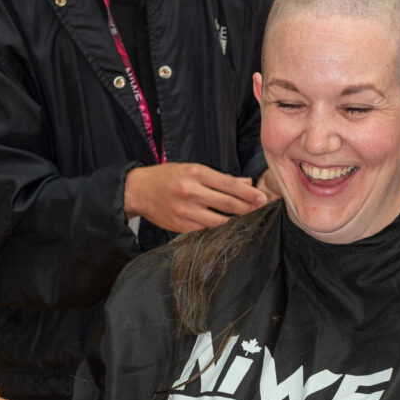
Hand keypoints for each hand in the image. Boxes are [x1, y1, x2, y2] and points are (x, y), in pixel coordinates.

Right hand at [124, 163, 268, 232]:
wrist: (137, 191)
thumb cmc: (167, 177)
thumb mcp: (192, 169)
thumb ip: (220, 178)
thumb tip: (246, 183)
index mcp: (196, 174)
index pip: (229, 185)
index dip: (249, 194)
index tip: (262, 198)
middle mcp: (191, 192)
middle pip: (228, 204)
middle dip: (248, 208)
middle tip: (261, 209)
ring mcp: (185, 211)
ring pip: (219, 221)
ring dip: (235, 221)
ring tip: (246, 219)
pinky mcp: (180, 226)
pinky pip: (205, 230)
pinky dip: (218, 228)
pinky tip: (227, 226)